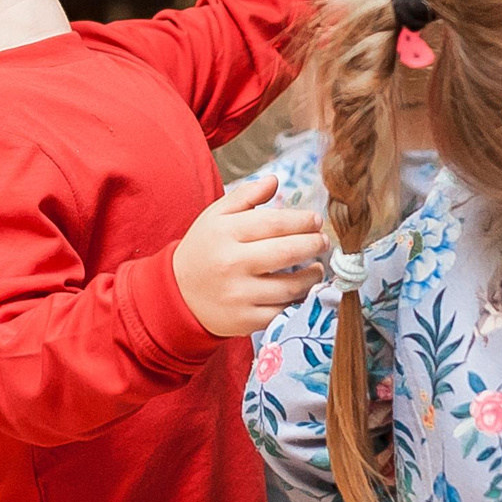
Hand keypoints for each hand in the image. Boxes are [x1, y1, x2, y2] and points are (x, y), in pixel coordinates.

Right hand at [172, 173, 327, 337]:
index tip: (316, 220)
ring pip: (289, 286)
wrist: (178, 293)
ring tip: (317, 267)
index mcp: (225, 233)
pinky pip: (282, 311)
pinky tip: (301, 290)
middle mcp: (231, 264)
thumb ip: (245, 196)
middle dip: (313, 245)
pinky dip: (297, 300)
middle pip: (286, 253)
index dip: (301, 221)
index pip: (273, 223)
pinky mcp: (245, 320)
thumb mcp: (215, 216)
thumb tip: (274, 180)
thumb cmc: (204, 249)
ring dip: (312, 276)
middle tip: (323, 241)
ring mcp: (238, 295)